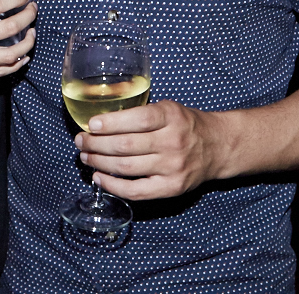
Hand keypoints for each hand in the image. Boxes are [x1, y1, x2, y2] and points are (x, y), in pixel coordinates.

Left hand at [75, 99, 221, 199]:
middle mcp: (172, 142)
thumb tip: (100, 121)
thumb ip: (140, 112)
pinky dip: (113, 185)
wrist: (217, 147)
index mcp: (170, 117)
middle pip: (126, 145)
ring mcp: (172, 167)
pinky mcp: (171, 187)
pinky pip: (136, 191)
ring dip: (99, 162)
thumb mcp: (168, 108)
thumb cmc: (185, 125)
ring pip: (126, 167)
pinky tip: (99, 177)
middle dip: (96, 144)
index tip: (91, 125)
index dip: (110, 123)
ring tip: (86, 157)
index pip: (136, 120)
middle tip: (81, 141)